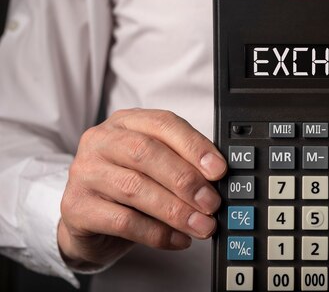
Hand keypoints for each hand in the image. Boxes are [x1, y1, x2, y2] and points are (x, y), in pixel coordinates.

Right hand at [58, 108, 226, 269]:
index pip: (164, 124)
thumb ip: (182, 163)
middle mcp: (101, 140)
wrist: (87, 218)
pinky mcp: (76, 207)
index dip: (194, 146)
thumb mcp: (156, 166)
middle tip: (212, 203)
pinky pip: (123, 221)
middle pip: (147, 153)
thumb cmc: (129, 185)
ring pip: (135, 188)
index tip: (219, 170)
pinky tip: (178, 239)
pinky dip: (157, 233)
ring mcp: (84, 172)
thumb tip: (218, 178)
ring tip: (202, 226)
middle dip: (186, 180)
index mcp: (126, 121)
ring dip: (176, 211)